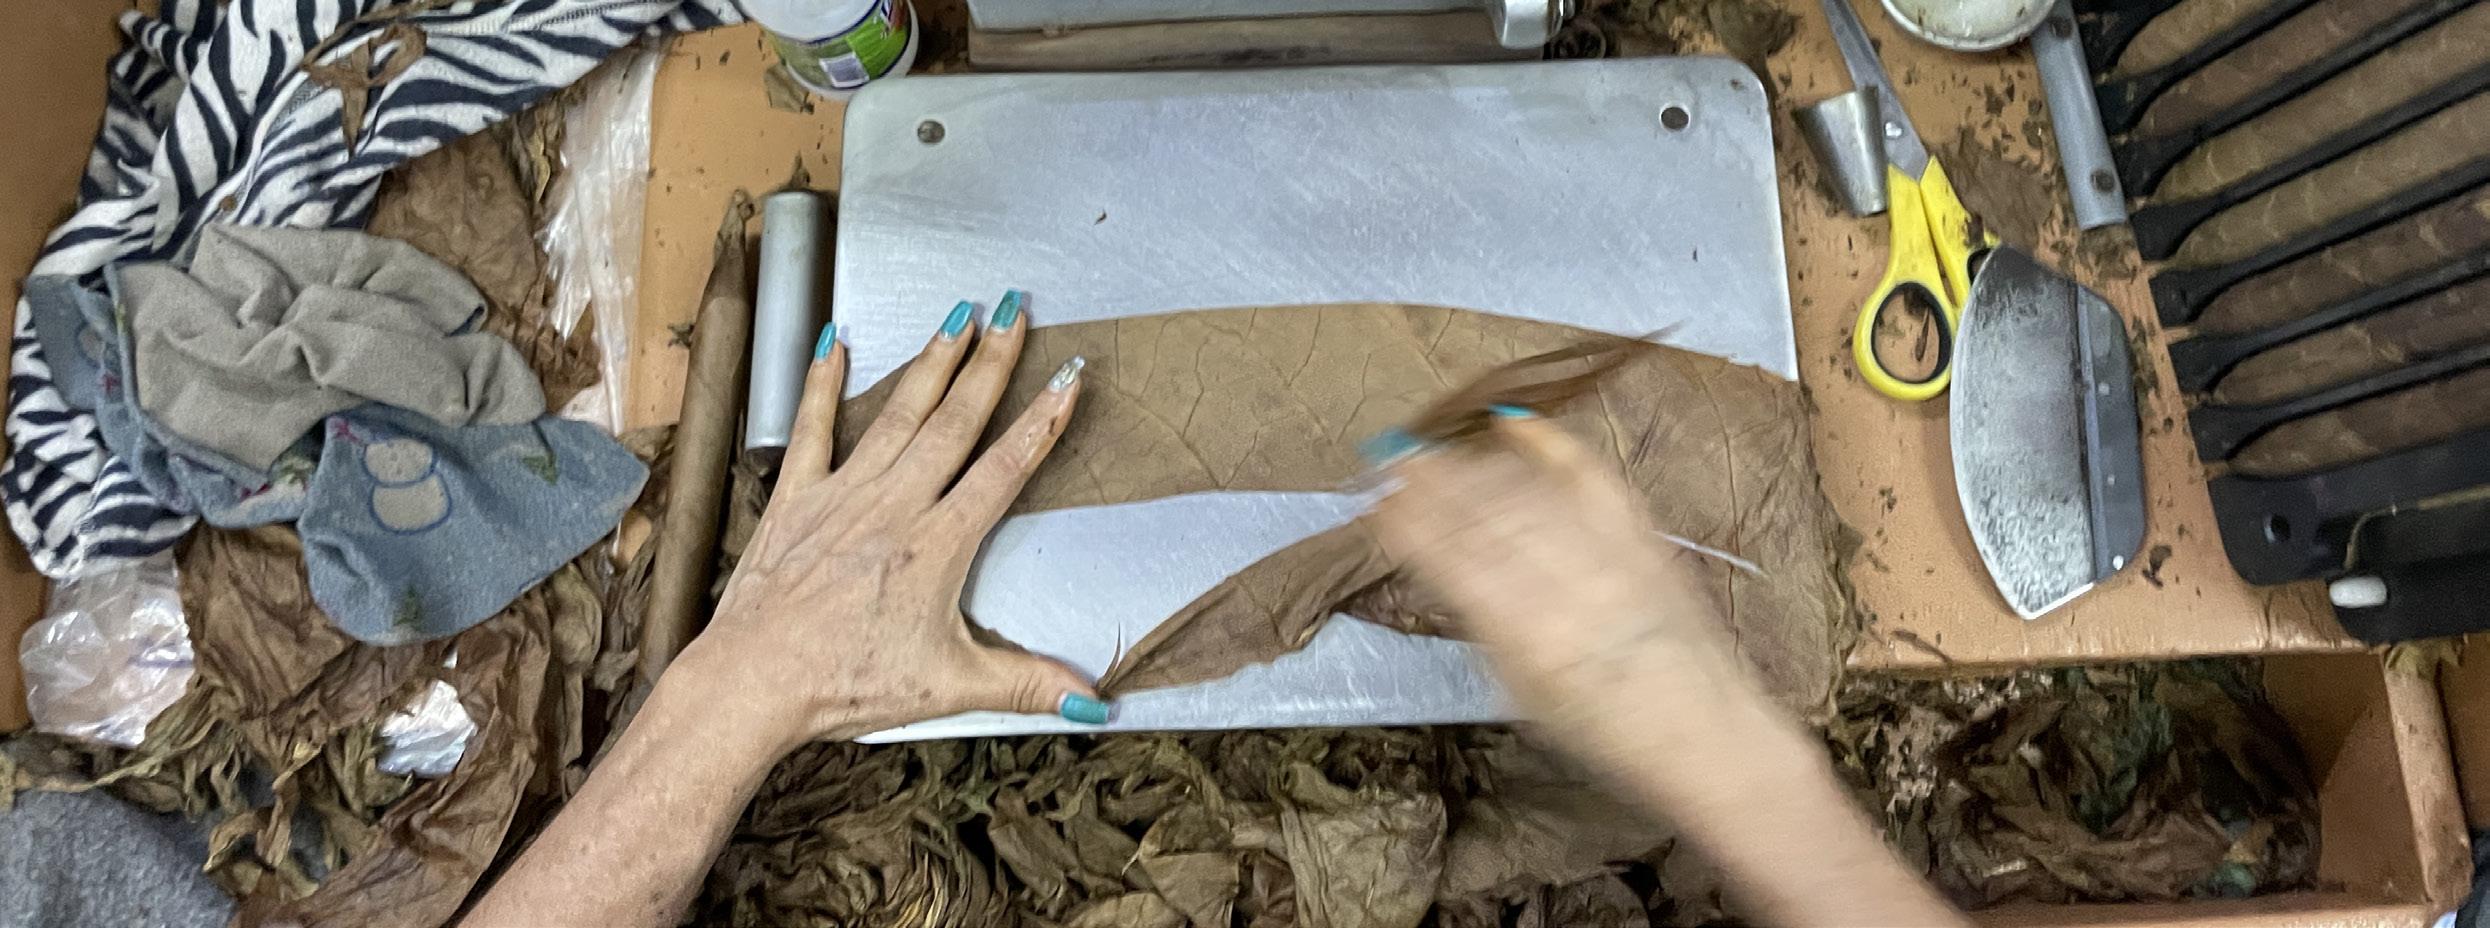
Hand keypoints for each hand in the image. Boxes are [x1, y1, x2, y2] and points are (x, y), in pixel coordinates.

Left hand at [680, 293, 1104, 749]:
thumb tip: (1092, 702)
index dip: (1042, 421)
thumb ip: (1027, 687)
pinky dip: (824, 384)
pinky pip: (813, 428)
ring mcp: (842, 495)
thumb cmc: (844, 684)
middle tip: (1014, 313)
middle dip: (991, 363)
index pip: (1004, 468)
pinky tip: (837, 345)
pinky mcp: (796, 499)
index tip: (1067, 379)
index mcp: (937, 544)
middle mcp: (893, 506)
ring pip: (897, 414)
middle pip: (955, 421)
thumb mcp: (950, 688)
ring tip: (957, 316)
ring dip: (931, 362)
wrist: (754, 682)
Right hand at [1372, 414, 1964, 926]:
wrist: (1703, 730)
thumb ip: (1486, 628)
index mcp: (1523, 634)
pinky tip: (1515, 423)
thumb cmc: (1602, 730)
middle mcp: (1563, 584)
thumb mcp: (1521, 692)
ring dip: (1474, 466)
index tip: (1380, 502)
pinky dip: (1549, 445)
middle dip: (1433, 482)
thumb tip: (1448, 573)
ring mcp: (1607, 553)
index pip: (1451, 560)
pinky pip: (1588, 476)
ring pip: (1526, 490)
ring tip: (1438, 452)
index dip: (1411, 525)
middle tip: (1395, 461)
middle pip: (1484, 515)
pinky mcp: (1641, 535)